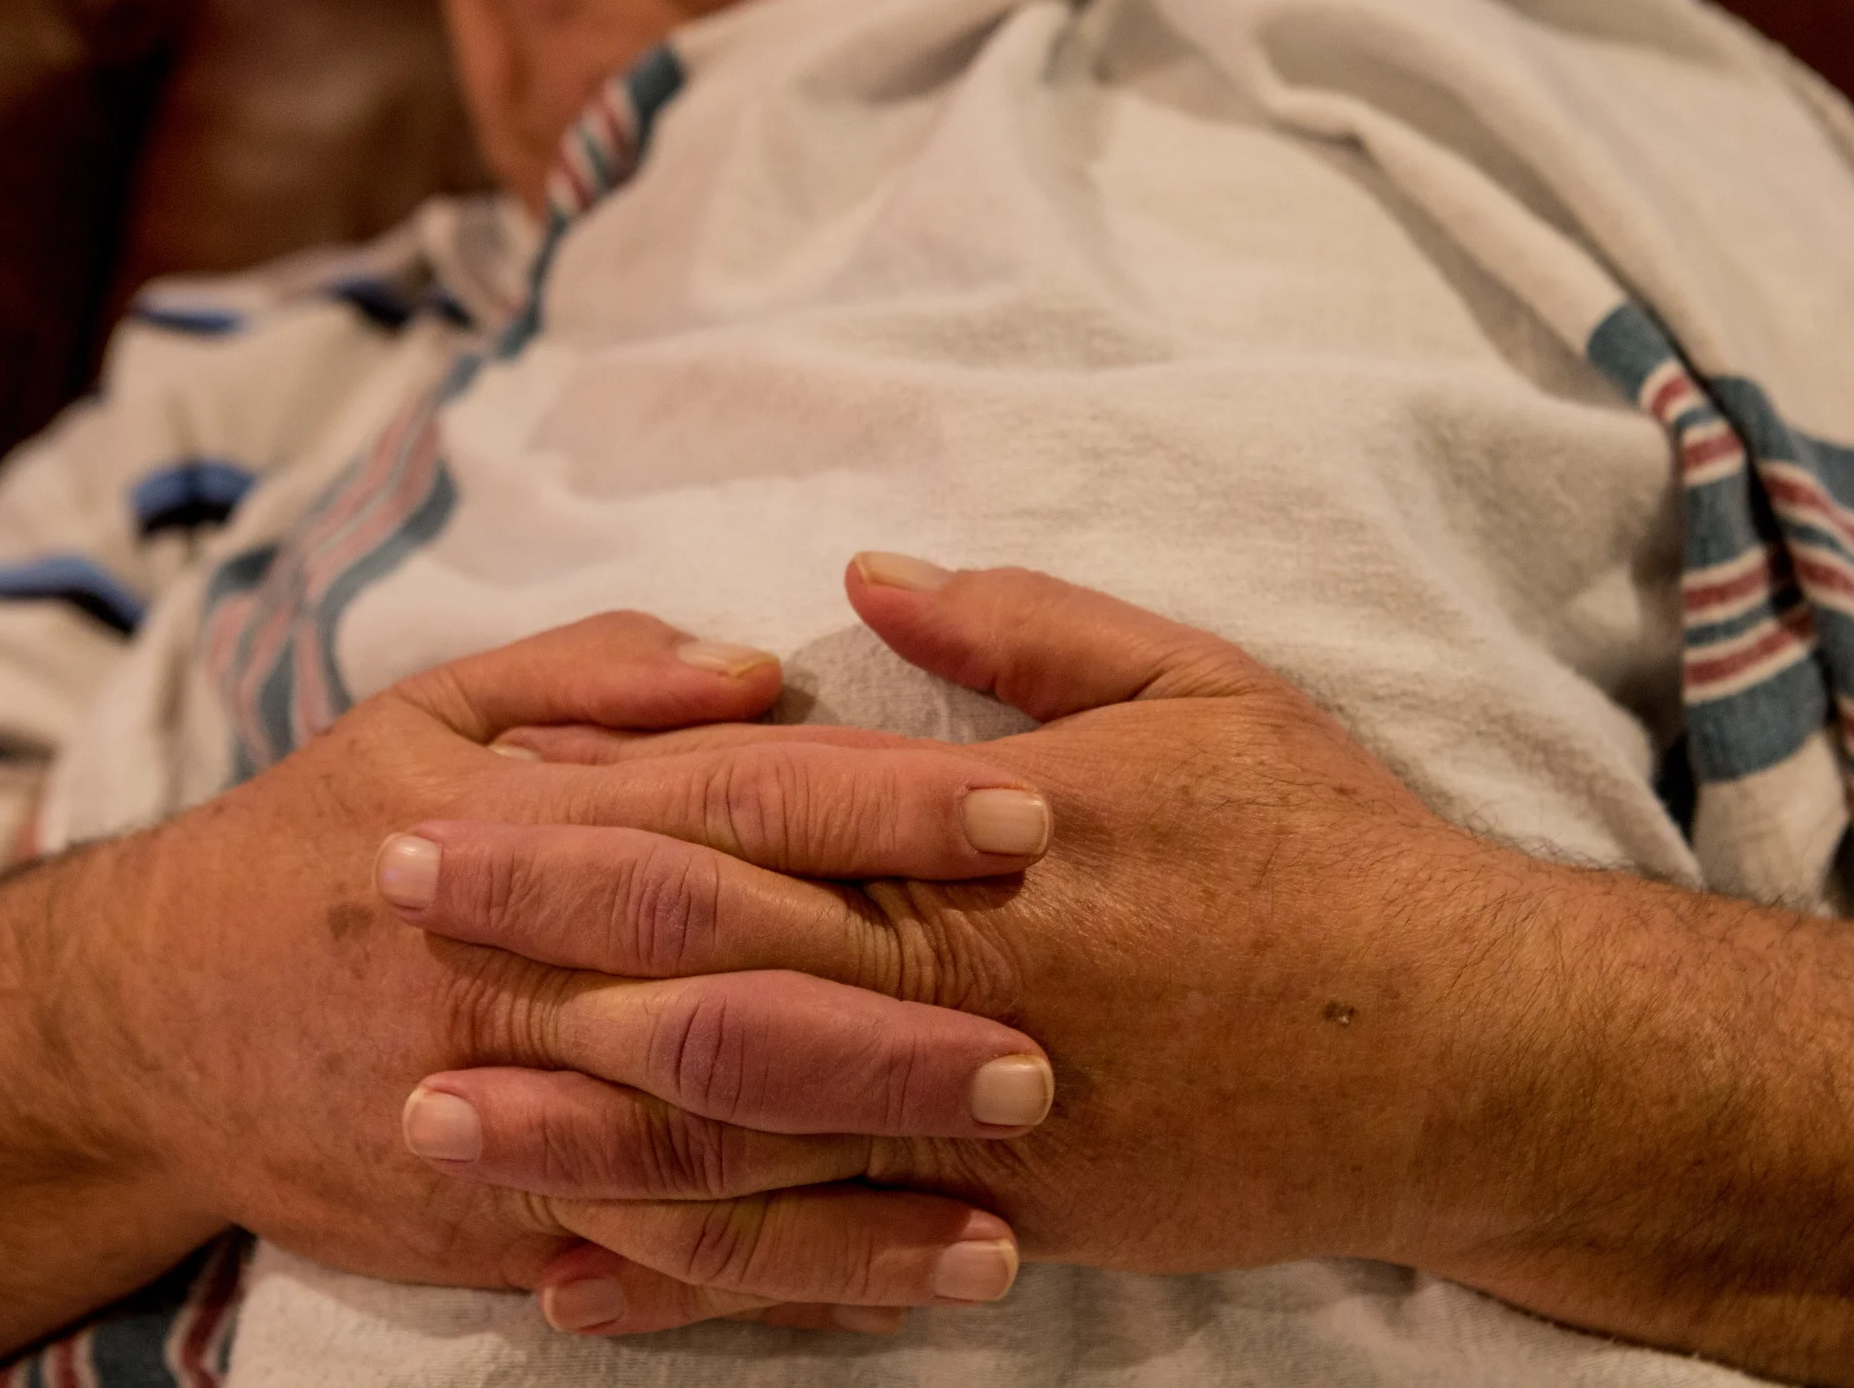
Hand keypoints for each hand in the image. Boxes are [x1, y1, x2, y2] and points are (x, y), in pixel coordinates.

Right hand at [44, 613, 1063, 1331]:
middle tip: (1047, 1044)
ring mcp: (511, 1115)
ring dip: (861, 1198)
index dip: (890, 810)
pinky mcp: (499, 1221)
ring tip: (1010, 1225)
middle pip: (739, 992)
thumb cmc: (322, 842)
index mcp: (535, 826)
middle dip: (900, 1024)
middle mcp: (529, 974)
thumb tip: (759, 667)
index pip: (742, 806)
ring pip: (706, 1162)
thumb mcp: (431, 714)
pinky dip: (780, 1284)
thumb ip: (599, 677)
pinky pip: (656, 1263)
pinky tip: (901, 1291)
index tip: (1032, 814)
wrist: (148, 1021)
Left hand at [385, 560, 1558, 1331]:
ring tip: (430, 1112)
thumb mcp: (1200, 687)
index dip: (600, 799)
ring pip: (747, 1129)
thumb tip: (863, 579)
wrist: (1468, 1044)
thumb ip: (1024, 631)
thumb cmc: (1334, 848)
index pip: (758, 809)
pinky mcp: (1018, 1221)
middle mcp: (969, 982)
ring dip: (575, 1118)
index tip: (471, 784)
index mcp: (995, 836)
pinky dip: (704, 1273)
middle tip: (385, 918)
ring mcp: (987, 1119)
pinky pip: (832, 1258)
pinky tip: (589, 1274)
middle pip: (715, 958)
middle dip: (539, 938)